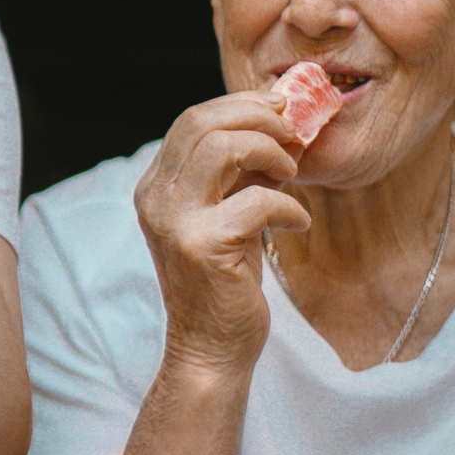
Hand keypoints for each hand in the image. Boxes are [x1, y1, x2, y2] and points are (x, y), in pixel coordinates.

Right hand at [131, 86, 307, 374]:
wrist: (210, 348)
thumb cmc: (225, 281)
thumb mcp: (227, 215)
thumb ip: (240, 174)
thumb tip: (280, 126)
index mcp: (156, 187)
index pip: (191, 121)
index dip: (240, 106)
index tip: (281, 109)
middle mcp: (156, 199)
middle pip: (202, 124)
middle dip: (258, 118)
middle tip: (294, 134)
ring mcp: (175, 222)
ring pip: (223, 149)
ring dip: (270, 153)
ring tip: (292, 176)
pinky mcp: (204, 247)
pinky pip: (257, 201)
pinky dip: (288, 206)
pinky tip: (297, 223)